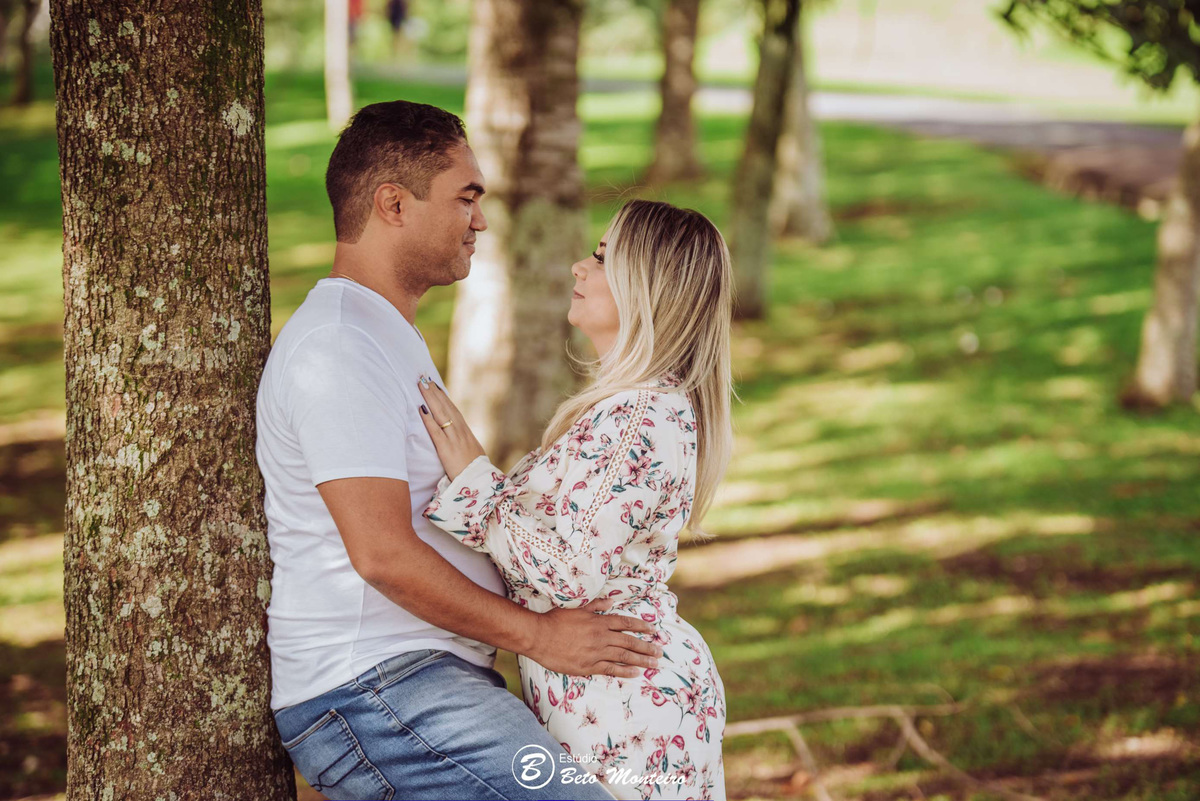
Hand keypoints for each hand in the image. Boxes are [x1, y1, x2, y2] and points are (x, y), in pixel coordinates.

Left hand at [417, 376, 486, 479]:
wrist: (480, 482)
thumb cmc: (475, 471)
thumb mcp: (472, 452)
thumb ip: (464, 443)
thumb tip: (457, 437)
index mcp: (466, 432)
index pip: (453, 409)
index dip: (443, 397)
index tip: (435, 385)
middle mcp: (460, 431)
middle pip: (446, 407)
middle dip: (434, 392)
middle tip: (424, 378)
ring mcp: (454, 439)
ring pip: (440, 414)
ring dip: (430, 399)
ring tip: (422, 386)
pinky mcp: (446, 449)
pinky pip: (435, 431)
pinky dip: (428, 419)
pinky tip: (421, 409)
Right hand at [526, 597, 662, 678]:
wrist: (539, 637)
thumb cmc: (556, 620)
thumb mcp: (577, 608)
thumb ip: (596, 606)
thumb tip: (612, 602)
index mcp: (599, 621)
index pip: (626, 623)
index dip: (642, 626)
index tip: (653, 631)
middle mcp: (601, 637)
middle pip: (630, 642)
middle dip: (647, 647)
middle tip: (660, 652)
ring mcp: (596, 653)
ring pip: (624, 657)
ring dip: (642, 660)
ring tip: (654, 664)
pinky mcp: (588, 667)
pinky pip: (611, 669)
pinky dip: (625, 671)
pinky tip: (636, 673)